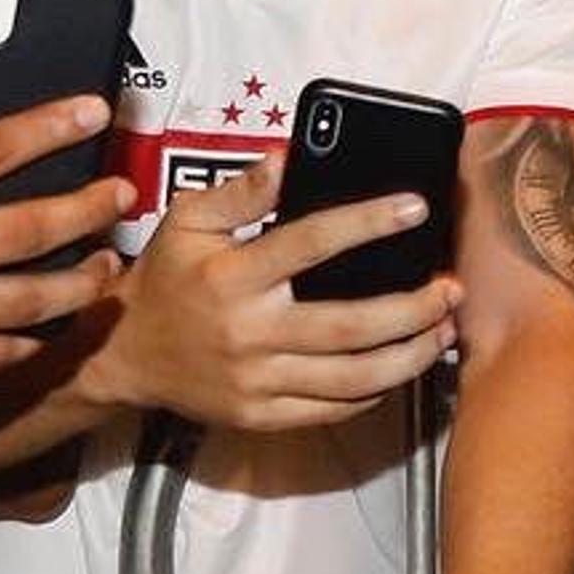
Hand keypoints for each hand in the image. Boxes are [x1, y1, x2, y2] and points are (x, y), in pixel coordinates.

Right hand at [83, 155, 460, 429]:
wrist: (121, 354)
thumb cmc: (165, 279)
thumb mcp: (187, 221)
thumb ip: (240, 192)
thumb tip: (288, 158)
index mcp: (234, 276)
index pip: (311, 243)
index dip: (367, 223)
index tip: (414, 209)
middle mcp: (249, 331)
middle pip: (349, 326)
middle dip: (412, 310)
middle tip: (451, 291)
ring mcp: (256, 381)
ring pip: (350, 378)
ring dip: (408, 357)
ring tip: (444, 332)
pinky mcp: (260, 415)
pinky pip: (330, 410)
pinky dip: (373, 394)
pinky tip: (400, 369)